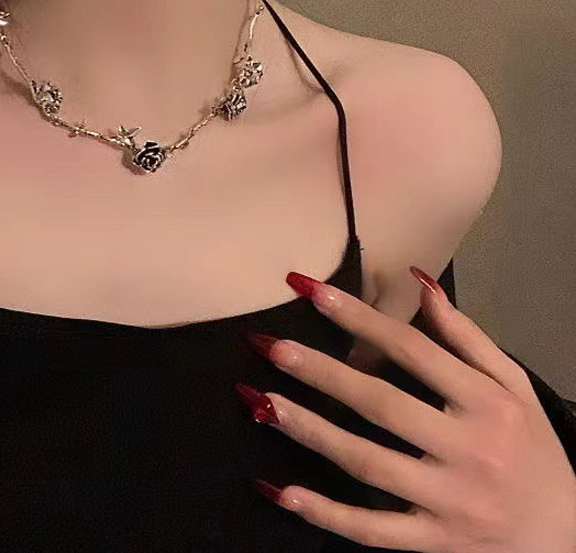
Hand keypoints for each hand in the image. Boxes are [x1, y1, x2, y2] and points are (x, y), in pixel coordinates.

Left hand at [239, 266, 575, 551]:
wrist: (567, 535)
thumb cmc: (531, 448)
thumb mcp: (512, 384)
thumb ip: (466, 334)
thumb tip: (419, 280)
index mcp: (486, 402)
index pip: (412, 350)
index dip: (358, 318)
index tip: (311, 291)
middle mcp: (468, 449)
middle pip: (381, 404)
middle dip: (321, 372)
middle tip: (270, 345)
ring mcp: (448, 500)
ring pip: (367, 463)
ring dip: (310, 431)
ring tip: (261, 403)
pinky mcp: (433, 542)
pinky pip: (372, 530)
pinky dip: (326, 512)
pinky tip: (281, 491)